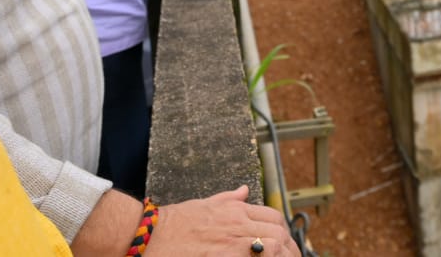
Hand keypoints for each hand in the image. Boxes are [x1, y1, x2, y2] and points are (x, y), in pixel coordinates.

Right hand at [147, 186, 298, 256]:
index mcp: (235, 211)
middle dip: (289, 248)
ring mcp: (232, 244)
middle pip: (279, 234)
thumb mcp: (205, 204)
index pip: (273, 218)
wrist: (150, 236)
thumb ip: (229, 199)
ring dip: (282, 255)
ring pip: (273, 248)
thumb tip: (244, 190)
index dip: (284, 232)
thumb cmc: (175, 222)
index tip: (286, 244)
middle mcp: (238, 225)